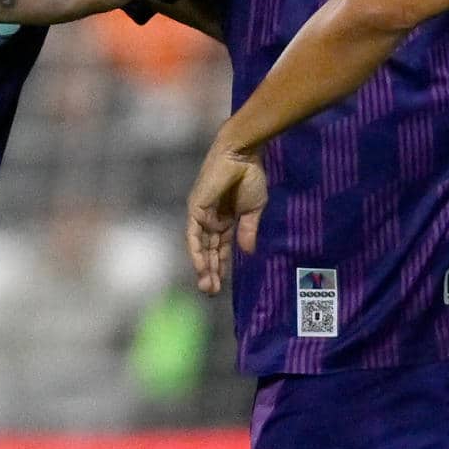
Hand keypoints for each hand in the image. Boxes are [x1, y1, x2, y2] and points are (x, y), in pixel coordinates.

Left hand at [185, 135, 268, 295]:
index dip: (220, 266)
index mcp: (224, 220)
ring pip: (199, 246)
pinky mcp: (196, 208)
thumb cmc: (250, 177)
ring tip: (207, 286)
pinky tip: (202, 267)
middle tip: (211, 292)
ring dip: (202, 267)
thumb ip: (248, 230)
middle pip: (208, 251)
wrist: (242, 156)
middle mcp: (210, 220)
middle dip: (210, 271)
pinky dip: (197, 252)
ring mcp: (201, 214)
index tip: (221, 285)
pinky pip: (194, 235)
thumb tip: (248, 251)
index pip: (219, 248)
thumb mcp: (254, 209)